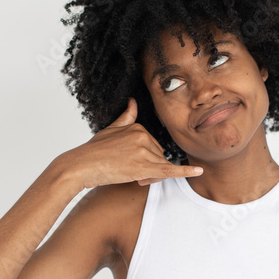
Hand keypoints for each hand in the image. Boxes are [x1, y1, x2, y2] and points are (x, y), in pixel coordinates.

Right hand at [59, 97, 202, 189]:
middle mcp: (143, 137)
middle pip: (158, 157)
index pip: (153, 146)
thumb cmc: (93, 151)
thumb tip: (133, 101)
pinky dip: (184, 171)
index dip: (145, 158)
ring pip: (160, 168)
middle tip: (129, 172)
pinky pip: (168, 170)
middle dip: (149, 168)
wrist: (80, 166)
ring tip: (130, 176)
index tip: (129, 164)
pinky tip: (198, 171)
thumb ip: (126, 117)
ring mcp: (143, 152)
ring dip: (150, 176)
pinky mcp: (143, 168)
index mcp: (138, 127)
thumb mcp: (111, 130)